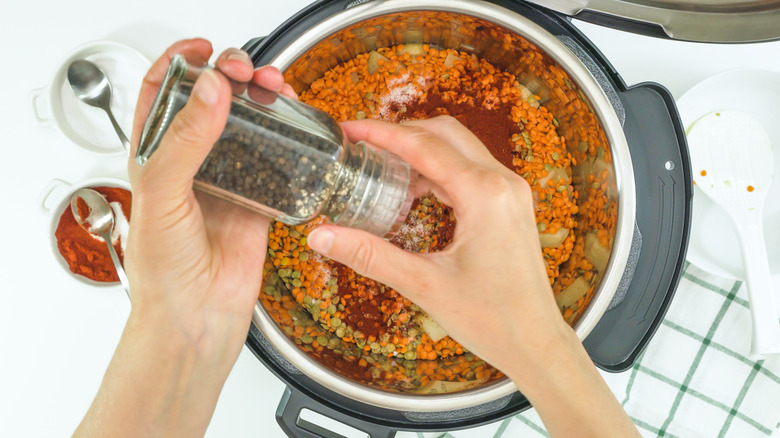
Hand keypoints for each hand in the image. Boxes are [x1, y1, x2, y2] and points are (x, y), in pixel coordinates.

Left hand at [126, 39, 296, 350]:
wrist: (196, 317)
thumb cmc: (163, 271)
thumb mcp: (161, 195)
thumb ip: (184, 141)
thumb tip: (210, 92)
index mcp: (155, 158)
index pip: (164, 95)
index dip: (181, 65)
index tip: (203, 50)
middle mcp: (192, 165)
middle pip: (212, 103)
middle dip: (230, 76)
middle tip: (245, 71)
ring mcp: (228, 180)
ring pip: (248, 125)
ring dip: (262, 101)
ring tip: (275, 88)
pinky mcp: (259, 199)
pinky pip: (277, 159)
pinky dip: (288, 138)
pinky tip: (293, 126)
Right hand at [306, 116, 568, 378]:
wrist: (535, 342)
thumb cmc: (492, 319)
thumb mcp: (423, 284)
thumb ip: (370, 255)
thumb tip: (322, 236)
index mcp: (484, 195)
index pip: (424, 146)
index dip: (381, 133)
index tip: (349, 129)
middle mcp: (502, 184)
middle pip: (444, 134)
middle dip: (400, 133)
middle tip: (361, 143)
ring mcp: (511, 193)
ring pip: (459, 149)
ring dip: (420, 151)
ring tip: (380, 166)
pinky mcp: (510, 206)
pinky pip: (471, 171)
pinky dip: (439, 171)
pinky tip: (413, 191)